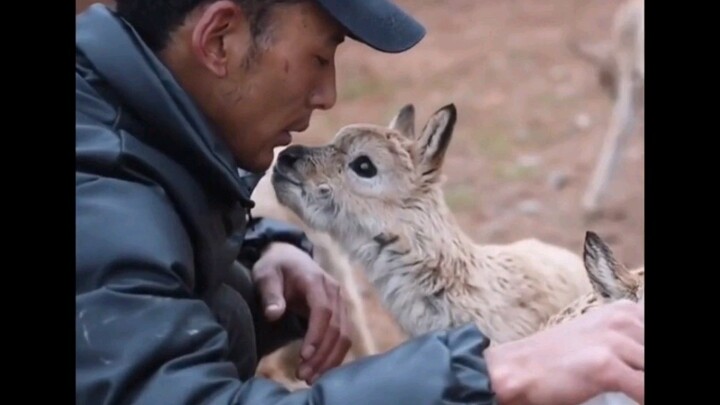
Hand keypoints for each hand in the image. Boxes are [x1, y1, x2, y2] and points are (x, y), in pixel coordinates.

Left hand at [252, 242, 351, 383]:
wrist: (289, 256)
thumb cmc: (275, 266)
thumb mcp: (265, 274)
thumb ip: (270, 293)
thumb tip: (274, 314)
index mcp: (316, 281)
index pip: (323, 310)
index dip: (316, 334)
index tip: (304, 356)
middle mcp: (334, 291)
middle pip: (337, 327)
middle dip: (322, 354)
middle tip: (304, 375)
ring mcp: (340, 302)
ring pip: (344, 334)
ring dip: (330, 358)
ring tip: (311, 377)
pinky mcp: (340, 312)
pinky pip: (343, 336)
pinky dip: (334, 354)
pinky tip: (322, 369)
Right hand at [485, 299, 643, 404]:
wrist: (518, 368)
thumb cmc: (557, 358)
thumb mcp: (598, 337)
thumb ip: (628, 340)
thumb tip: (641, 356)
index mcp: (624, 311)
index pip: (654, 331)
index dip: (645, 355)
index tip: (636, 365)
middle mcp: (622, 320)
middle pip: (654, 351)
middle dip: (646, 369)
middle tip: (634, 379)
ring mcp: (614, 341)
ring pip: (652, 368)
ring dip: (644, 384)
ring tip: (631, 389)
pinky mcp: (605, 366)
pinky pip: (643, 389)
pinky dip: (641, 398)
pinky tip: (632, 399)